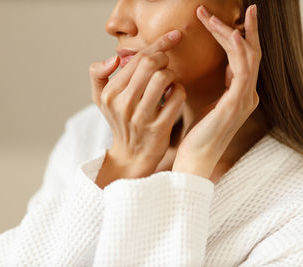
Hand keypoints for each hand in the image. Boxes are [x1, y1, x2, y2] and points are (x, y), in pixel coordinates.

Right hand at [89, 30, 185, 180]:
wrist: (130, 156)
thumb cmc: (118, 121)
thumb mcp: (100, 99)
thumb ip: (97, 74)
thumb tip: (113, 59)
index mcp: (110, 94)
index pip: (136, 59)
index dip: (157, 44)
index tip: (172, 37)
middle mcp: (123, 105)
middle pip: (150, 64)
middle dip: (164, 57)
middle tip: (166, 63)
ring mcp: (141, 118)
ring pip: (164, 78)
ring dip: (172, 74)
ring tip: (168, 81)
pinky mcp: (159, 129)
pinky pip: (177, 97)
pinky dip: (180, 90)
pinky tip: (174, 95)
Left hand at [172, 4, 261, 179]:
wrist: (196, 159)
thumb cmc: (198, 135)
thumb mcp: (207, 105)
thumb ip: (217, 88)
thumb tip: (221, 70)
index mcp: (240, 94)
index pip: (242, 59)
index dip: (233, 38)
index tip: (220, 21)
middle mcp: (247, 94)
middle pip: (250, 53)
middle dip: (242, 29)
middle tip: (239, 9)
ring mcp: (244, 99)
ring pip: (247, 57)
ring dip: (233, 33)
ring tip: (217, 17)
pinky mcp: (236, 103)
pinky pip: (242, 71)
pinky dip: (239, 51)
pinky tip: (231, 36)